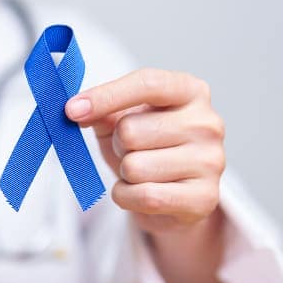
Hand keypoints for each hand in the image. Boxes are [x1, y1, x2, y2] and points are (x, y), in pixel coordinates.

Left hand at [66, 68, 224, 234]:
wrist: (172, 195)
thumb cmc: (147, 149)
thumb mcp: (122, 120)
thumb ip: (102, 109)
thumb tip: (76, 110)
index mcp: (190, 91)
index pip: (147, 84)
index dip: (105, 96)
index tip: (72, 110)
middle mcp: (207, 123)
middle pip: (130, 131)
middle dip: (119, 146)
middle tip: (131, 152)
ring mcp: (211, 161)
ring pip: (134, 167)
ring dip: (124, 175)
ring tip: (142, 174)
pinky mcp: (205, 198)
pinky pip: (145, 196)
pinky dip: (128, 197)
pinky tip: (141, 193)